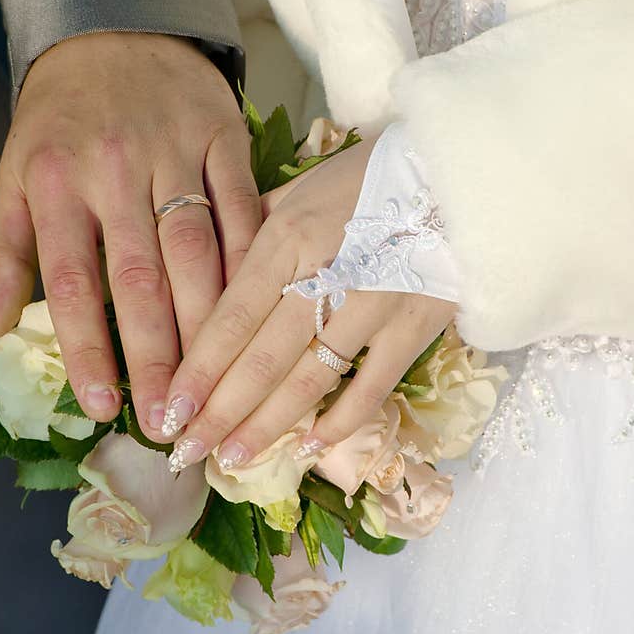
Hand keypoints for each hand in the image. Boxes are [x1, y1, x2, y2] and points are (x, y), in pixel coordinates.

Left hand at [0, 32, 260, 435]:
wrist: (112, 34)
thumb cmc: (60, 121)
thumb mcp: (14, 180)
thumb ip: (6, 256)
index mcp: (56, 186)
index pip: (73, 285)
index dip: (89, 351)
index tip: (104, 406)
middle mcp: (114, 172)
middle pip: (141, 279)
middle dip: (155, 354)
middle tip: (169, 415)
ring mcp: (173, 153)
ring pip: (197, 252)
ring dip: (208, 323)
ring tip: (215, 382)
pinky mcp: (221, 139)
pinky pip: (242, 208)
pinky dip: (251, 263)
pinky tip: (258, 311)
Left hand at [161, 137, 456, 470]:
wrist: (465, 174)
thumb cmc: (374, 177)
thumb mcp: (304, 188)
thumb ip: (256, 231)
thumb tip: (215, 271)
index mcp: (289, 237)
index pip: (232, 317)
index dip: (198, 371)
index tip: (168, 410)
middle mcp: (326, 273)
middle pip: (261, 357)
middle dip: (218, 411)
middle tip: (184, 452)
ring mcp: (374, 304)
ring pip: (309, 378)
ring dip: (265, 425)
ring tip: (230, 459)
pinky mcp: (416, 326)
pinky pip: (373, 386)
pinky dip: (340, 422)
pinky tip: (307, 449)